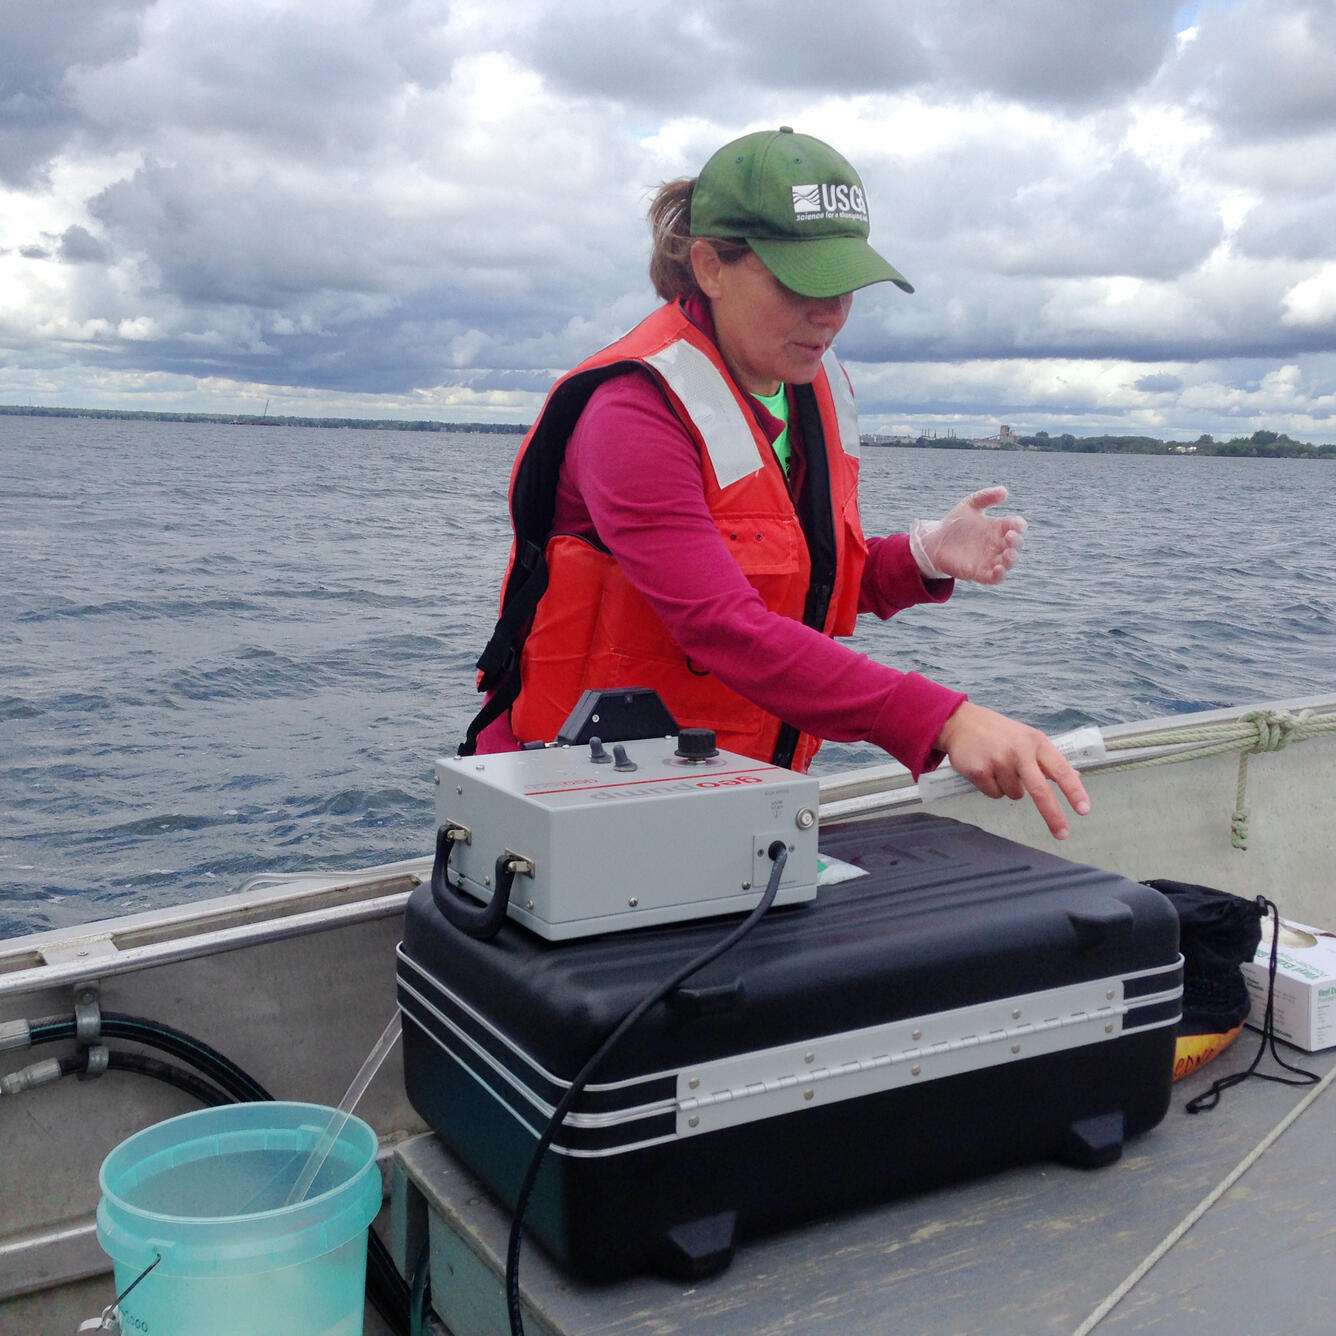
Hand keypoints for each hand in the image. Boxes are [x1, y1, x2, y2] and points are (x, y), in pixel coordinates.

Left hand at [910, 486, 1025, 583]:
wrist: (934, 541)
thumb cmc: (955, 523)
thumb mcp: (969, 505)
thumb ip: (985, 496)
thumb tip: (1004, 492)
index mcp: (998, 527)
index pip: (1016, 526)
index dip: (1019, 525)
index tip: (1014, 524)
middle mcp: (997, 544)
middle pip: (1016, 545)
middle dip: (1016, 542)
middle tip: (1009, 536)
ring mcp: (990, 559)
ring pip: (1009, 562)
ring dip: (1012, 559)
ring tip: (1008, 553)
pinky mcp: (979, 573)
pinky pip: (994, 578)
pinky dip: (1000, 575)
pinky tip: (999, 569)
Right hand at [934, 702, 1090, 839]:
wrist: (961, 723)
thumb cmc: (1000, 733)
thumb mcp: (1028, 739)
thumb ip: (1049, 760)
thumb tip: (1075, 777)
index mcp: (1036, 742)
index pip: (1060, 770)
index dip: (1074, 792)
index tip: (1084, 810)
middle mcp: (1019, 751)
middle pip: (1040, 791)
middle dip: (1053, 815)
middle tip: (1062, 834)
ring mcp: (999, 761)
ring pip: (1015, 795)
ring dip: (1009, 788)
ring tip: (999, 767)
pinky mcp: (980, 770)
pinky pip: (994, 794)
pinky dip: (992, 787)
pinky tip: (985, 769)